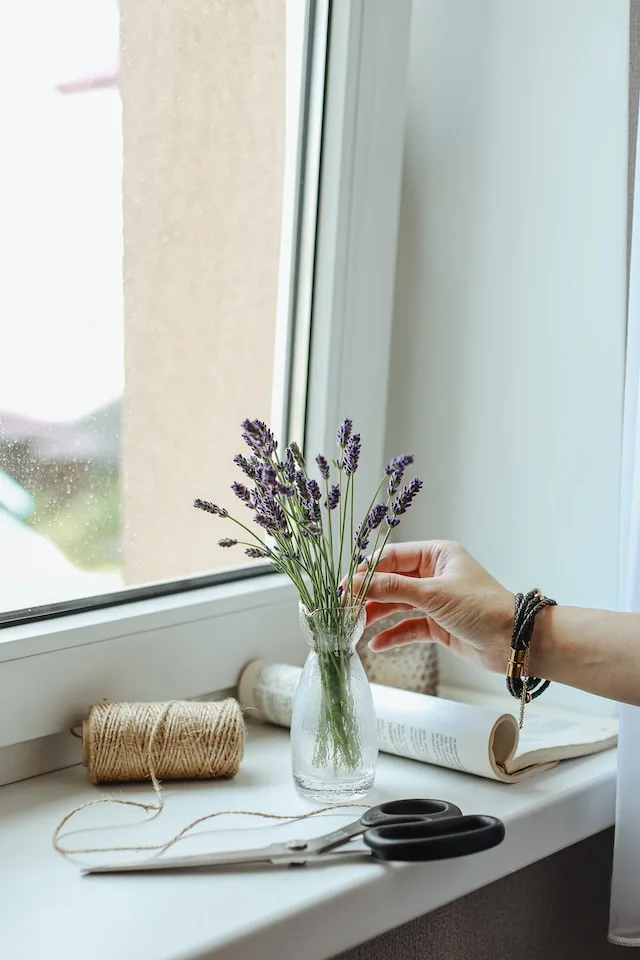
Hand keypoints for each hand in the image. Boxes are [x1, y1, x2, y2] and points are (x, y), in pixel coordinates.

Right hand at [351, 540, 513, 673]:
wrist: (515, 642)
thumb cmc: (482, 607)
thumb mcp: (433, 594)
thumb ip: (392, 589)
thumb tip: (356, 583)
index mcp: (436, 555)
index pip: (392, 557)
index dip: (366, 571)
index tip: (344, 586)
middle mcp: (434, 574)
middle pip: (391, 581)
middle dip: (368, 594)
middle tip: (343, 608)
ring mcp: (436, 600)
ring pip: (397, 604)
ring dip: (376, 615)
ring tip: (353, 627)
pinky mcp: (438, 624)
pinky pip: (408, 626)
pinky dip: (393, 634)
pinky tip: (376, 644)